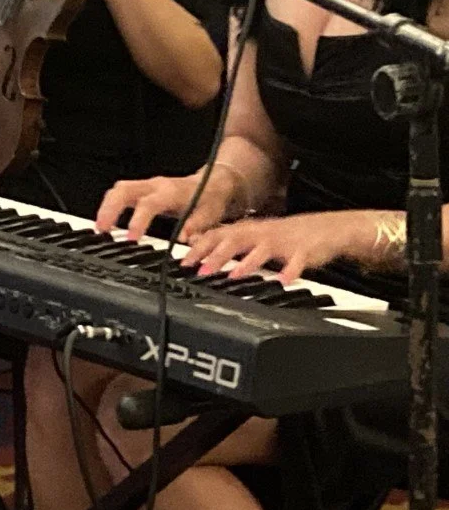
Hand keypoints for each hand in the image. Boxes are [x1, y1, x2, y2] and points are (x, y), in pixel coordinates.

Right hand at [95, 169, 237, 241]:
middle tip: (102, 229)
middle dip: (109, 209)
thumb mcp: (211, 214)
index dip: (138, 220)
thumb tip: (184, 239)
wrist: (213, 182)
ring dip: (106, 207)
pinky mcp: (142, 189)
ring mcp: (146, 185)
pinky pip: (120, 192)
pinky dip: (110, 205)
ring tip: (101, 227)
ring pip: (118, 189)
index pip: (149, 203)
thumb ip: (197, 226)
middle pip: (123, 190)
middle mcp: (155, 185)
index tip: (131, 237)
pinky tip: (107, 221)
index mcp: (171, 192)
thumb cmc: (210, 199)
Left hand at [181, 212, 373, 282]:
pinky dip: (290, 271)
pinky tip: (283, 281)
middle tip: (200, 271)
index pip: (217, 235)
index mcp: (247, 230)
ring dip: (247, 263)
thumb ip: (227, 239)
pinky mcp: (304, 252)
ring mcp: (282, 242)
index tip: (183, 263)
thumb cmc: (284, 235)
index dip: (199, 248)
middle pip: (234, 241)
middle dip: (216, 256)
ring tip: (234, 276)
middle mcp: (261, 233)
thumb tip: (196, 243)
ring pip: (262, 250)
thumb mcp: (252, 235)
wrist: (326, 228)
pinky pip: (297, 262)